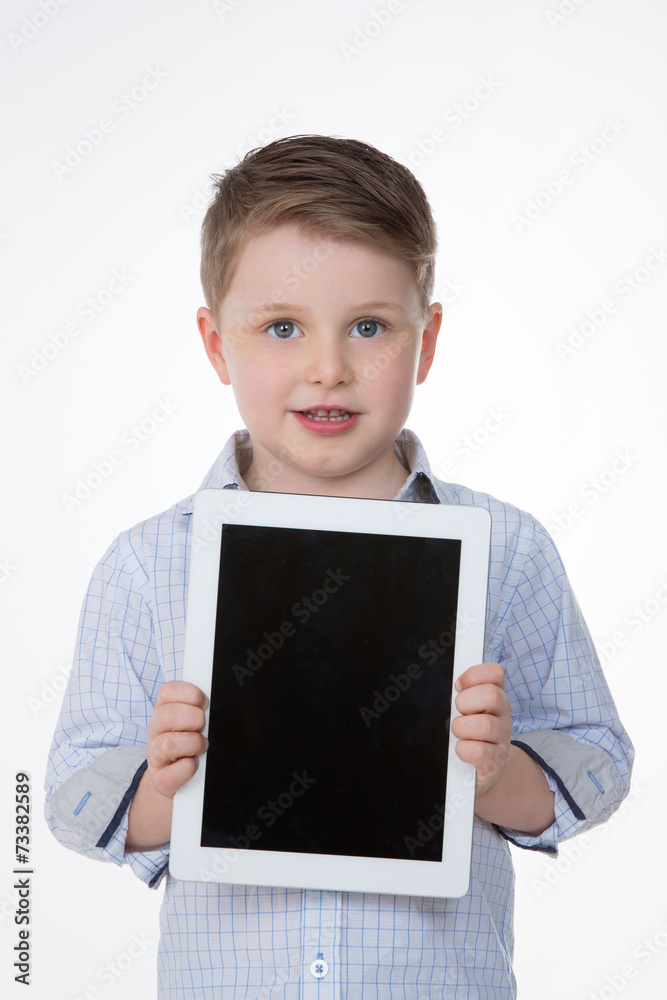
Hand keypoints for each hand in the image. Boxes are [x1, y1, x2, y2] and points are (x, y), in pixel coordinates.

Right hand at [146, 680, 208, 797]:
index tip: (205, 703)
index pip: (168, 691)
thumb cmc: (193, 743)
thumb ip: (203, 708)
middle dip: (194, 719)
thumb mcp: (196, 721)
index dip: (191, 694)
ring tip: (201, 746)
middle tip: (203, 727)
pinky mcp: (159, 781)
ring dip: (192, 743)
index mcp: (164, 711)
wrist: (184, 781)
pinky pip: (167, 777)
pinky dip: (186, 770)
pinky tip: (194, 764)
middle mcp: (155, 731)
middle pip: (166, 715)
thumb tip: (219, 700)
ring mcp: (155, 756)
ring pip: (167, 744)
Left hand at [450, 662, 511, 796]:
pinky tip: (462, 749)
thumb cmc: (469, 733)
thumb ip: (462, 693)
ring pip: (485, 725)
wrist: (481, 768)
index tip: (458, 686)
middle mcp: (502, 713)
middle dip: (466, 702)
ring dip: (462, 727)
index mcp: (495, 695)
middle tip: (459, 712)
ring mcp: (502, 737)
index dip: (474, 675)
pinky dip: (464, 750)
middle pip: (491, 695)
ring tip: (458, 732)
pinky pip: (480, 752)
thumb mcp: (466, 709)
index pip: (495, 673)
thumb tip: (449, 685)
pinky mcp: (496, 760)